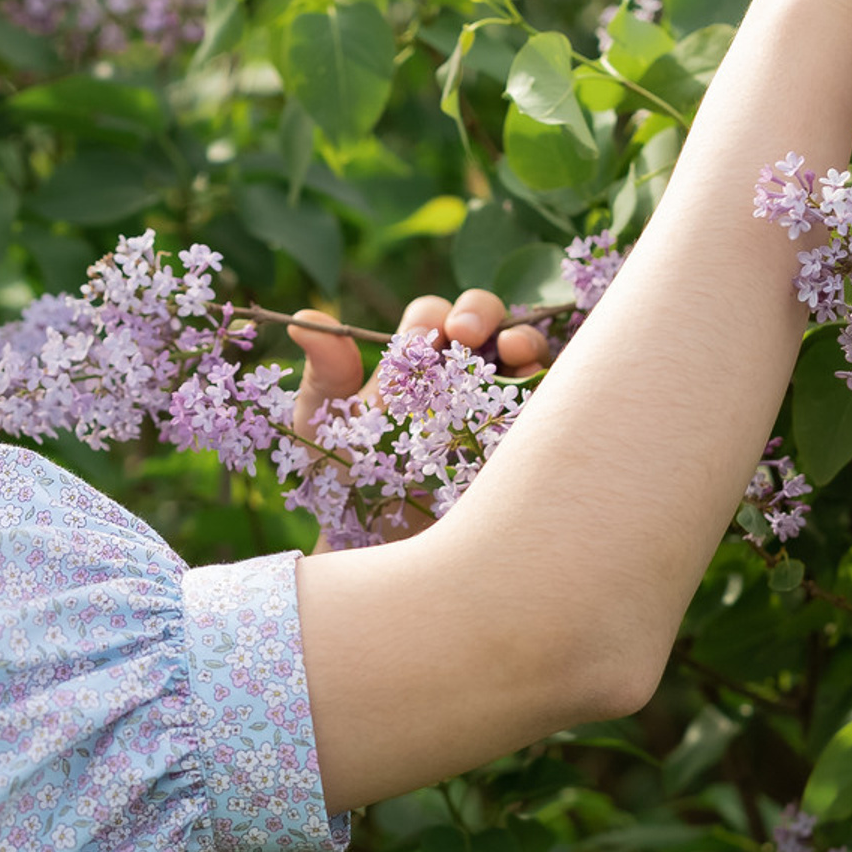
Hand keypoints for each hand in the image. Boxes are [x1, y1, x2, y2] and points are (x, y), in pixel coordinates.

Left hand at [286, 290, 551, 546]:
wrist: (373, 539)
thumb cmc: (343, 474)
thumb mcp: (320, 421)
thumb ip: (323, 370)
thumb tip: (304, 321)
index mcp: (411, 357)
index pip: (428, 317)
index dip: (428, 319)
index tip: (420, 339)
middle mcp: (456, 369)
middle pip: (482, 318)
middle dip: (480, 312)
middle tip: (465, 332)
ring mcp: (491, 401)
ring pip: (522, 352)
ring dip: (524, 341)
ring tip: (515, 350)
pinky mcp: (516, 437)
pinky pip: (543, 404)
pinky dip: (546, 389)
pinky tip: (534, 396)